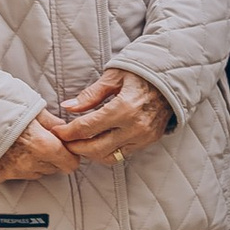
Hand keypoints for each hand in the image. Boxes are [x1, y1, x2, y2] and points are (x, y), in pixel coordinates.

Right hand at [0, 114, 83, 184]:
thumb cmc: (2, 105)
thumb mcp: (32, 107)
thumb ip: (52, 122)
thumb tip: (64, 129)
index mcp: (43, 146)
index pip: (70, 164)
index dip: (70, 154)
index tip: (65, 147)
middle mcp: (30, 164)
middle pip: (53, 168)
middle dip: (52, 156)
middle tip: (41, 139)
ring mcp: (13, 172)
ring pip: (35, 172)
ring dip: (35, 162)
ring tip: (22, 142)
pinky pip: (16, 174)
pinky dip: (16, 164)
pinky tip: (8, 149)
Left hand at [59, 67, 174, 162]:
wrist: (172, 79)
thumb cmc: (141, 73)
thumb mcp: (114, 77)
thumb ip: (90, 95)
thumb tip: (68, 107)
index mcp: (124, 107)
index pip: (87, 128)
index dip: (67, 132)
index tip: (57, 131)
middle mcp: (135, 126)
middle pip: (95, 148)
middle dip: (75, 147)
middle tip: (64, 141)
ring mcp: (143, 137)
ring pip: (109, 156)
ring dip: (90, 153)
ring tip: (79, 143)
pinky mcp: (149, 141)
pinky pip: (122, 154)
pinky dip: (107, 151)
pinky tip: (98, 142)